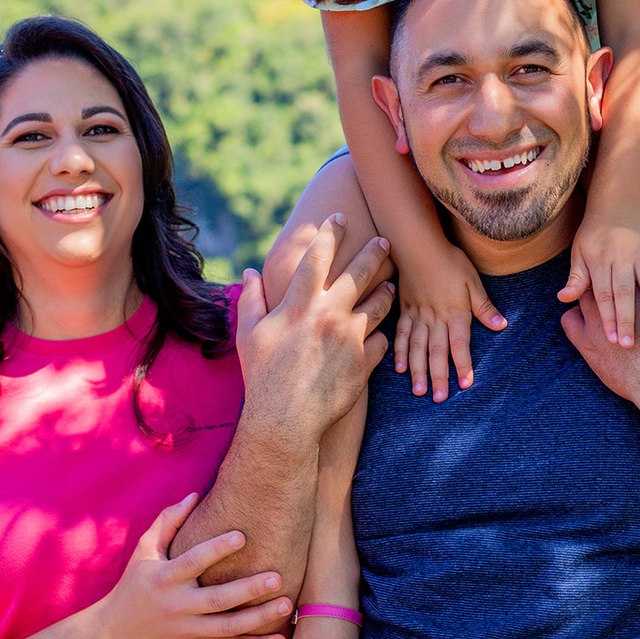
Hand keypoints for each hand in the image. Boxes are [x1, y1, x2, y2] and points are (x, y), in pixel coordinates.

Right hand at [104, 496, 294, 638]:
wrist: (120, 631)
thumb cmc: (137, 582)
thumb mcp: (145, 550)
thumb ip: (169, 521)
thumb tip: (195, 494)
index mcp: (165, 578)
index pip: (193, 562)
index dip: (216, 549)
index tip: (242, 536)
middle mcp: (177, 606)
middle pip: (217, 600)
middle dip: (249, 590)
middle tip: (277, 578)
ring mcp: (187, 630)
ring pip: (228, 628)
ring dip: (259, 619)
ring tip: (288, 605)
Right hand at [237, 215, 395, 440]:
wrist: (285, 420)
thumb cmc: (262, 376)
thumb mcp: (248, 334)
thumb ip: (250, 299)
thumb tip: (250, 272)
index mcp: (299, 305)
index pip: (318, 257)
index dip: (330, 233)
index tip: (340, 218)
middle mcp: (328, 315)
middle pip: (360, 273)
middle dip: (375, 253)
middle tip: (385, 241)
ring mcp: (350, 338)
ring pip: (380, 305)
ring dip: (386, 292)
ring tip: (391, 286)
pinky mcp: (365, 362)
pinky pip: (382, 341)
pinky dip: (381, 337)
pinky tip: (381, 335)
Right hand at [395, 245, 505, 401]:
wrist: (418, 245)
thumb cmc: (450, 260)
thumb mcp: (473, 281)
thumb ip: (484, 306)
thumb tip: (501, 325)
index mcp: (455, 312)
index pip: (459, 344)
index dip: (463, 365)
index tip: (465, 384)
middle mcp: (435, 318)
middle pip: (437, 352)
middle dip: (439, 376)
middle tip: (439, 399)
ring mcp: (417, 315)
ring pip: (416, 347)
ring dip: (418, 371)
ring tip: (419, 391)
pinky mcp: (405, 310)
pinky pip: (401, 334)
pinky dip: (399, 351)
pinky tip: (399, 368)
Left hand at [558, 210, 639, 346]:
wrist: (618, 204)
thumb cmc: (594, 235)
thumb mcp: (579, 252)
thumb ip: (576, 277)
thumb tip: (562, 298)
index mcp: (600, 258)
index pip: (603, 293)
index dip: (607, 318)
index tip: (610, 340)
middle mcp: (622, 255)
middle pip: (625, 292)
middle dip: (626, 320)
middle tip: (628, 345)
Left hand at [561, 221, 639, 423]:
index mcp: (637, 282)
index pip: (618, 258)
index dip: (618, 253)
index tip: (618, 248)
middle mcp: (612, 298)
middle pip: (598, 276)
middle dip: (600, 274)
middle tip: (601, 269)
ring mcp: (596, 323)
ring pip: (581, 299)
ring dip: (586, 298)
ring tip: (590, 296)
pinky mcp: (587, 349)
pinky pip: (570, 325)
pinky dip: (575, 322)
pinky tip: (585, 323)